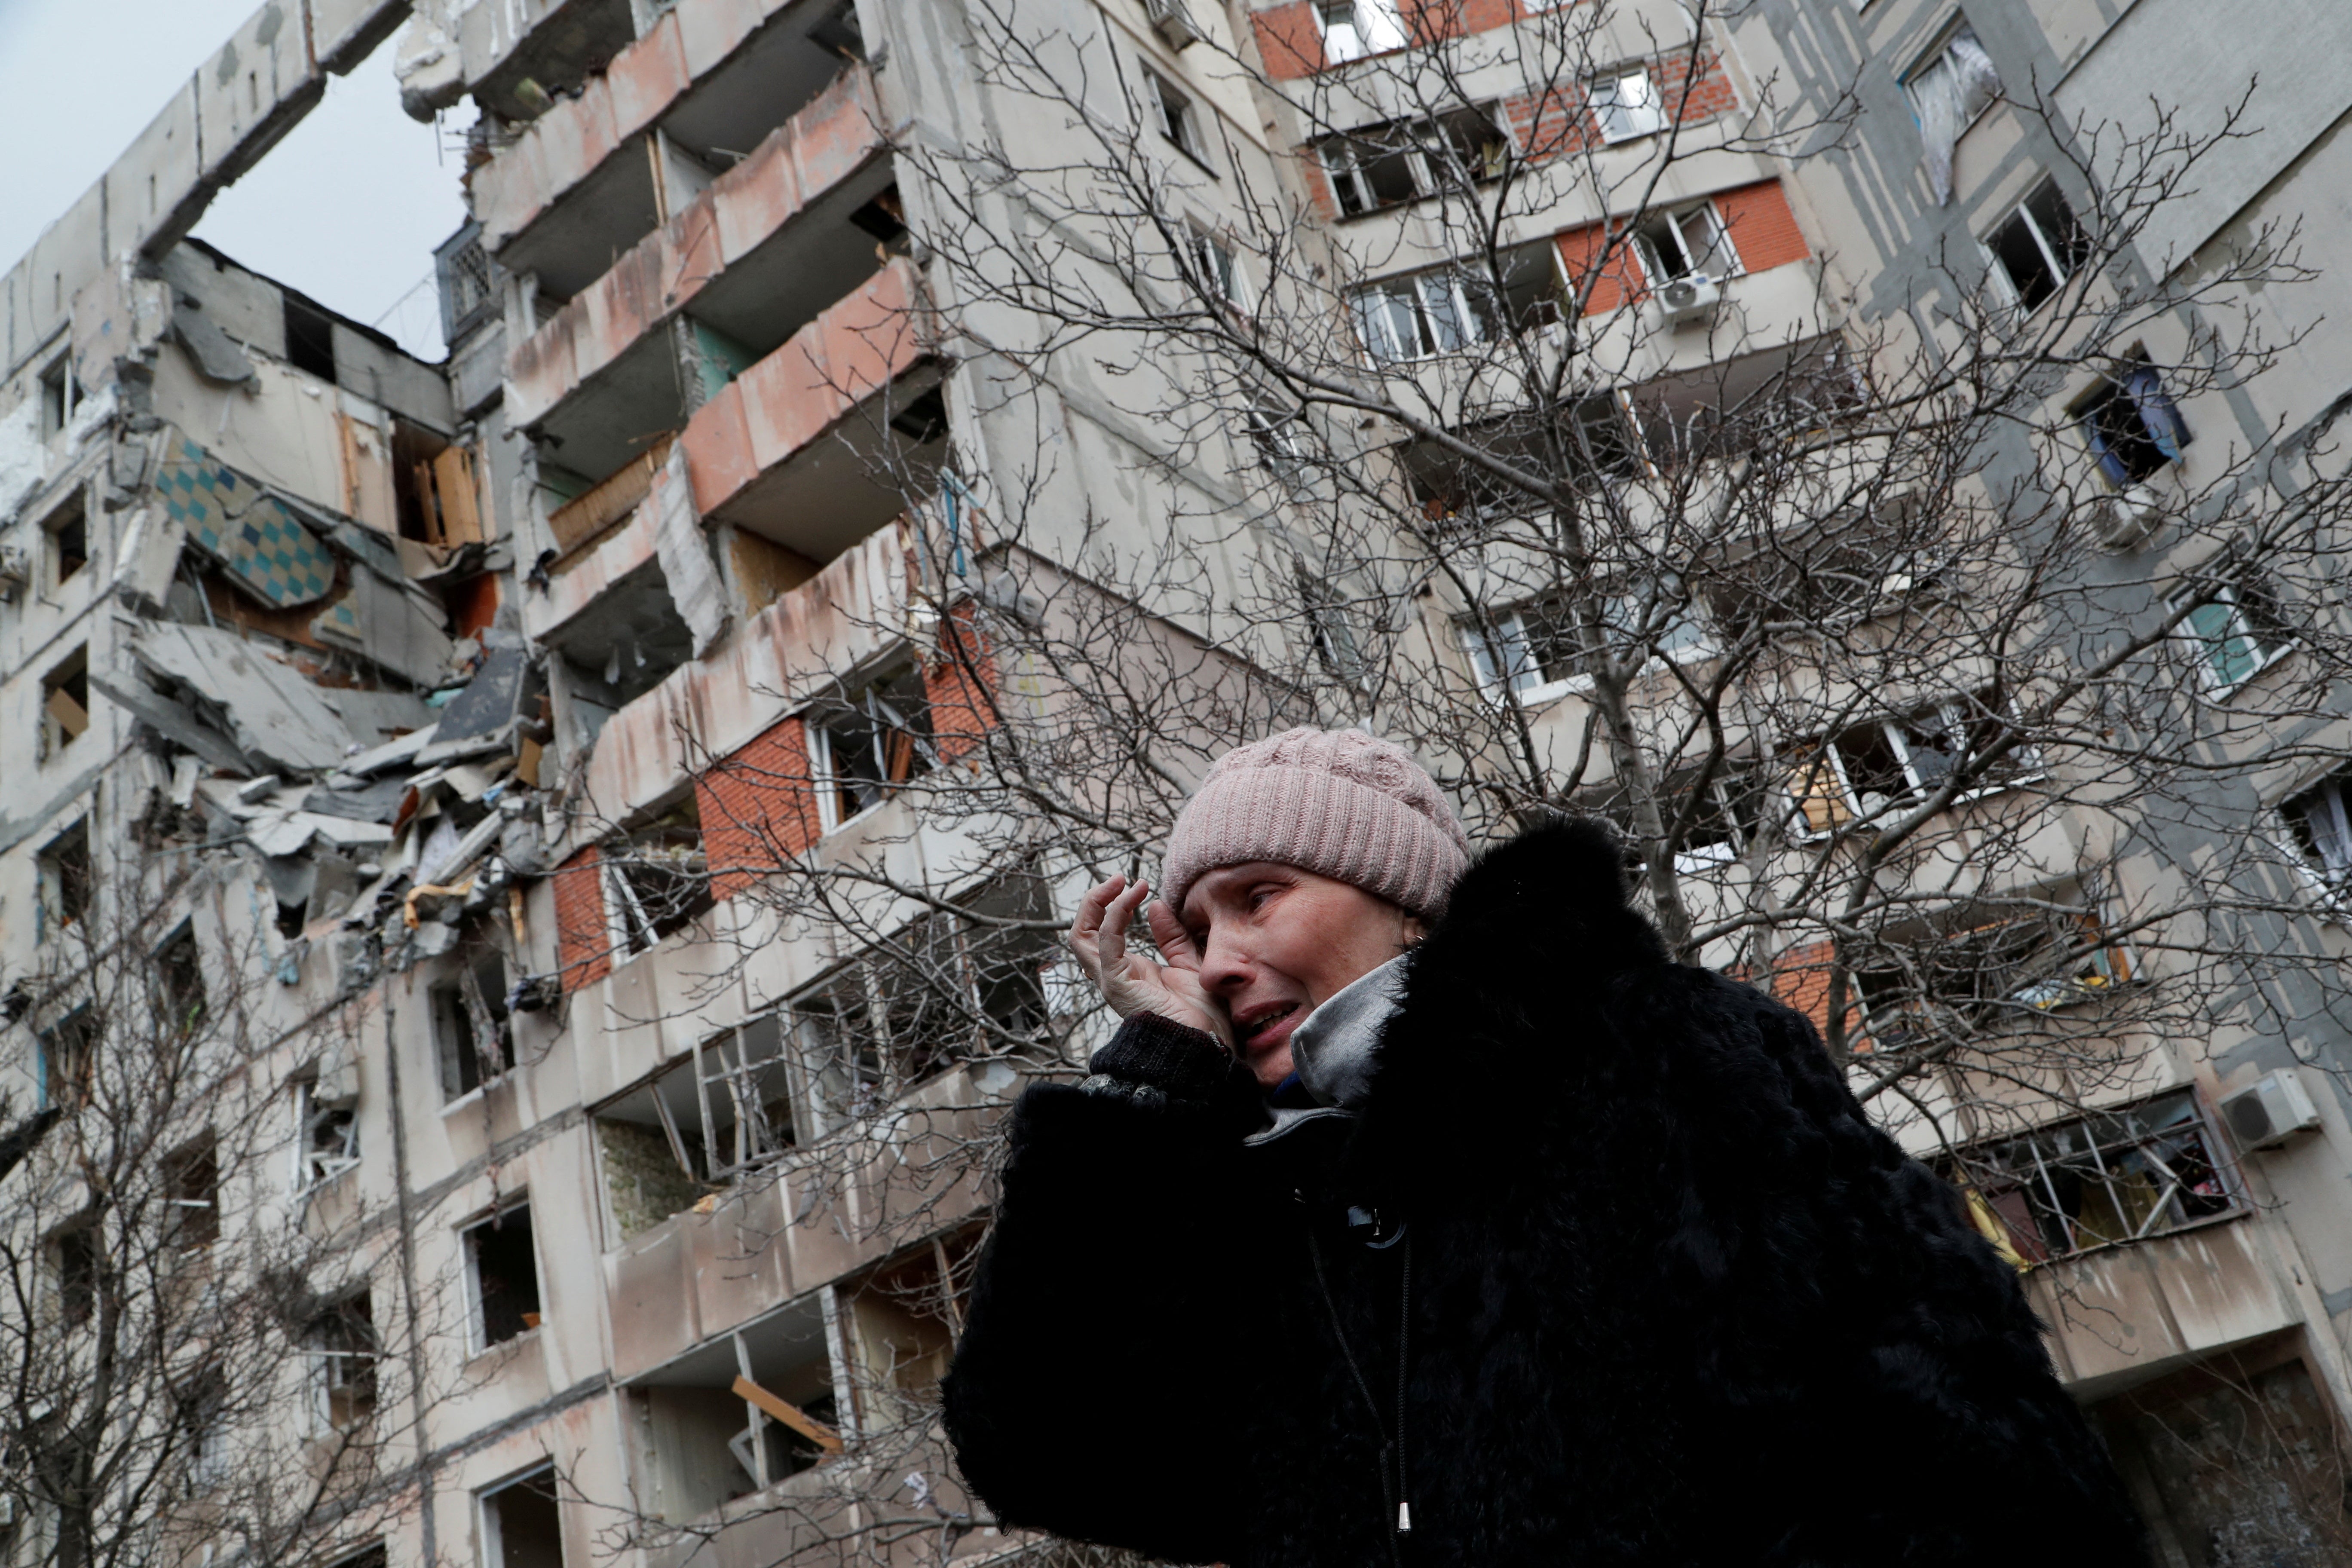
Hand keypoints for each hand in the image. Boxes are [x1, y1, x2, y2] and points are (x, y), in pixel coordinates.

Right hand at [1068, 875, 1232, 1048]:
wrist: (1209, 1045)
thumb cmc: (1201, 1016)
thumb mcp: (1189, 964)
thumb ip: (1172, 937)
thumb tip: (1155, 906)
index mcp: (1128, 971)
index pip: (1100, 933)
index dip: (1112, 905)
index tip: (1138, 885)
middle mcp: (1113, 976)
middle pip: (1082, 933)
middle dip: (1095, 900)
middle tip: (1120, 879)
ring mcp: (1111, 982)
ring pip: (1080, 937)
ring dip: (1097, 903)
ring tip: (1122, 882)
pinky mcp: (1118, 985)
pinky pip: (1105, 944)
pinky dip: (1114, 916)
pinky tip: (1132, 899)